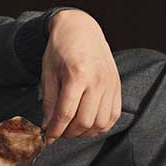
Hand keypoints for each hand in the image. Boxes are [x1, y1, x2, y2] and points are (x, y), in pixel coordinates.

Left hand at [39, 10, 121, 141]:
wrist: (80, 29)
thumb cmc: (60, 49)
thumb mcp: (48, 73)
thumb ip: (49, 102)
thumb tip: (48, 127)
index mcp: (77, 75)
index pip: (66, 114)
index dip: (55, 130)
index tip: (48, 137)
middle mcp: (97, 80)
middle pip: (84, 121)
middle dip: (69, 133)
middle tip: (59, 132)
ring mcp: (110, 84)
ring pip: (101, 123)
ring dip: (85, 132)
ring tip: (72, 128)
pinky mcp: (117, 86)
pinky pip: (113, 115)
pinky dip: (101, 125)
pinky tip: (88, 123)